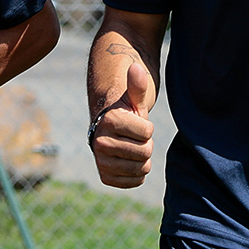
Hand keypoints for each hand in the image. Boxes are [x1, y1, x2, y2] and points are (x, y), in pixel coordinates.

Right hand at [91, 62, 154, 188]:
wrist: (108, 129)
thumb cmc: (126, 112)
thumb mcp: (134, 98)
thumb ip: (137, 84)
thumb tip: (137, 67)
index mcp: (110, 121)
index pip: (148, 132)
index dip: (146, 128)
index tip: (135, 123)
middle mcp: (101, 142)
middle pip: (145, 152)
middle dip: (145, 144)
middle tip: (134, 137)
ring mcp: (101, 161)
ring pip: (142, 168)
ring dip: (142, 158)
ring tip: (131, 147)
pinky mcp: (105, 176)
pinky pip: (135, 181)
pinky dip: (137, 173)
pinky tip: (128, 160)